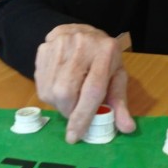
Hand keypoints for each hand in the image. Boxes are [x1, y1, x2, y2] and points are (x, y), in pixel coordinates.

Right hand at [34, 24, 135, 143]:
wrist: (82, 31)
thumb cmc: (103, 58)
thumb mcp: (117, 77)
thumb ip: (120, 103)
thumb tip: (127, 128)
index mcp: (106, 53)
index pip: (92, 90)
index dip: (83, 116)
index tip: (75, 136)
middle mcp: (82, 45)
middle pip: (66, 91)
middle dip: (68, 111)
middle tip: (75, 112)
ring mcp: (60, 44)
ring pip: (51, 89)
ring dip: (58, 104)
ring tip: (69, 98)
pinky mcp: (44, 47)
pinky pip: (40, 82)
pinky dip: (48, 93)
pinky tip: (58, 86)